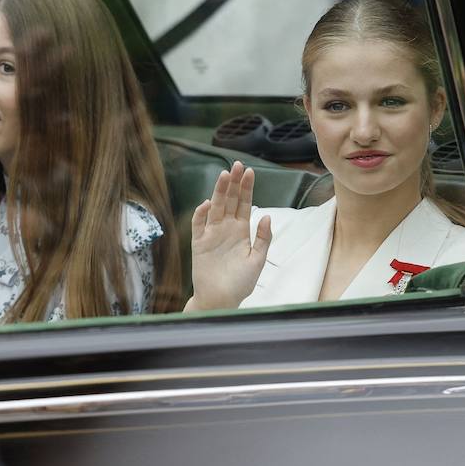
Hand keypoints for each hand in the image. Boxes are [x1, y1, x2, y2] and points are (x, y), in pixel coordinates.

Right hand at [189, 161, 271, 310]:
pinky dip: (201, 214)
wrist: (221, 300)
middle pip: (229, 200)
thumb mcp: (258, 260)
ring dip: (219, 191)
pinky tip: (207, 203)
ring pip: (215, 207)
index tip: (249, 172)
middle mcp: (226, 228)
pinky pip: (198, 224)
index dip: (246, 188)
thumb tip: (266, 215)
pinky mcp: (199, 243)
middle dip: (233, 183)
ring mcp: (212, 234)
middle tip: (237, 165)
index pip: (244, 204)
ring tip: (224, 175)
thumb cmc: (241, 283)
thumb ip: (263, 238)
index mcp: (241, 231)